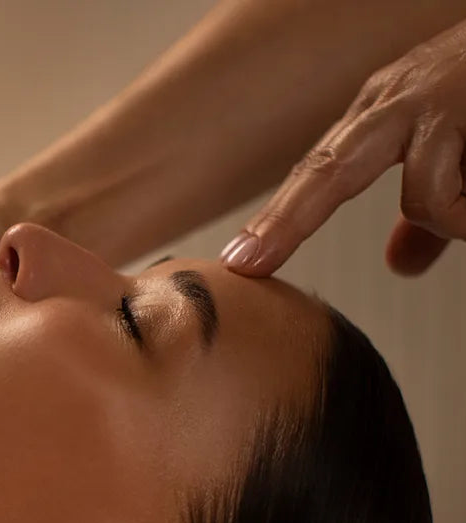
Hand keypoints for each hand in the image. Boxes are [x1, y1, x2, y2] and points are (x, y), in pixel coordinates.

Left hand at [220, 17, 465, 276]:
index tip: (240, 265)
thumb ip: (428, 216)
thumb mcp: (459, 153)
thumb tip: (399, 266)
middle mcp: (400, 100)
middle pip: (327, 169)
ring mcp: (445, 94)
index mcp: (382, 116)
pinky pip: (465, 195)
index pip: (317, 174)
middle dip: (286, 220)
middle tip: (246, 263)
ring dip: (460, 219)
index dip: (278, 222)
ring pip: (428, 197)